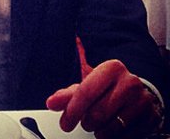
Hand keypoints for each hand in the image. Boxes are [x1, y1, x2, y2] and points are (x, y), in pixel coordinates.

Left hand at [46, 60, 161, 137]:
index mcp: (111, 68)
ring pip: (111, 126)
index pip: (86, 92)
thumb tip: (51, 103)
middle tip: (85, 121)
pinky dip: (112, 136)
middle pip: (97, 112)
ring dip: (98, 130)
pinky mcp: (150, 117)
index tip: (65, 123)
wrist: (137, 92)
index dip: (72, 110)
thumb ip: (68, 94)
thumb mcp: (88, 86)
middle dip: (86, 121)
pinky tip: (111, 127)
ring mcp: (142, 100)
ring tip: (97, 124)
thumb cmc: (108, 88)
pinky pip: (125, 135)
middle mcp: (129, 81)